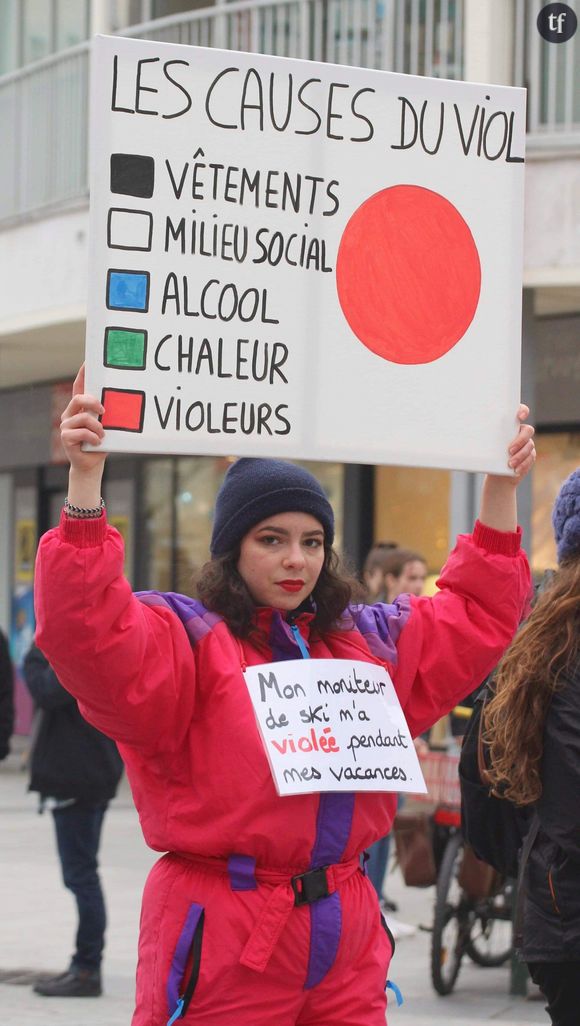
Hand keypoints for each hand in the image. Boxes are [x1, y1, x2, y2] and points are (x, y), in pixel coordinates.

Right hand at [61, 365, 106, 476]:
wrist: (92, 464)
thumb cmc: (101, 442)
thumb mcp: (106, 426)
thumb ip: (106, 414)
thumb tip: (120, 402)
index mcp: (80, 408)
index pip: (80, 387)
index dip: (82, 374)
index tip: (88, 361)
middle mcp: (70, 414)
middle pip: (78, 398)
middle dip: (93, 402)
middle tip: (104, 411)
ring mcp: (66, 425)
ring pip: (83, 417)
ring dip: (97, 427)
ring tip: (103, 435)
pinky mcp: (66, 437)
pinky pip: (82, 432)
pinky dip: (93, 438)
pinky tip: (97, 443)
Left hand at [479, 404, 534, 531]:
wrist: (496, 475)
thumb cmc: (487, 457)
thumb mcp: (482, 445)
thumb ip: (475, 435)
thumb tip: (456, 427)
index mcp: (510, 426)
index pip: (521, 411)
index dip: (522, 411)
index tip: (519, 416)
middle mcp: (520, 433)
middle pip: (527, 431)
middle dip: (519, 440)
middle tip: (509, 450)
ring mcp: (527, 445)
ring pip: (529, 446)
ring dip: (520, 455)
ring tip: (510, 464)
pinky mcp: (530, 457)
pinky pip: (530, 459)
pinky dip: (523, 465)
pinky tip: (515, 470)